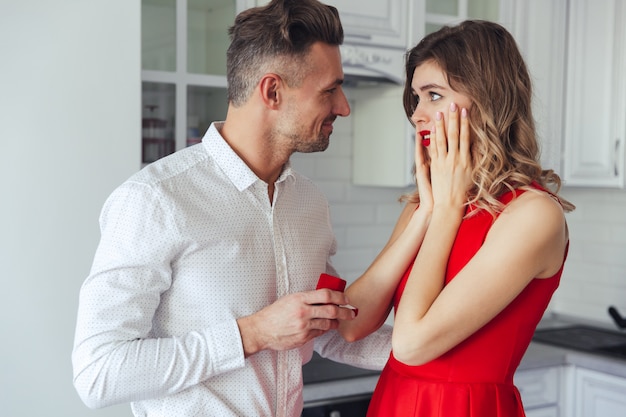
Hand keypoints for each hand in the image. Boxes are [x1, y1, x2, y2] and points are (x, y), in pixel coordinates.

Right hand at [237, 289, 355, 356]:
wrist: (261, 330)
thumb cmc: (274, 313)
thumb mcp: (289, 299)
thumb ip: (307, 298)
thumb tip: (325, 297)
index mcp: (299, 299)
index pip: (325, 294)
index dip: (339, 296)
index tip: (346, 298)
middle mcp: (302, 312)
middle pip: (331, 310)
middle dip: (345, 311)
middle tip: (352, 312)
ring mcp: (303, 327)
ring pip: (328, 324)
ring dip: (336, 322)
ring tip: (338, 321)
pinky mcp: (303, 338)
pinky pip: (319, 333)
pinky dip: (324, 329)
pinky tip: (323, 327)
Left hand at [428, 102, 471, 209]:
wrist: (450, 205)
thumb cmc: (463, 191)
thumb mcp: (474, 174)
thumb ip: (474, 158)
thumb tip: (476, 145)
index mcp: (466, 160)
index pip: (465, 137)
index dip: (465, 123)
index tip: (464, 111)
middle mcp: (455, 159)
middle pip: (454, 134)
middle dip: (453, 118)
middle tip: (452, 105)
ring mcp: (444, 162)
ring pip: (442, 140)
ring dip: (440, 125)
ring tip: (439, 113)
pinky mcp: (435, 166)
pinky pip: (433, 149)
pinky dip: (432, 138)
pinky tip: (431, 129)